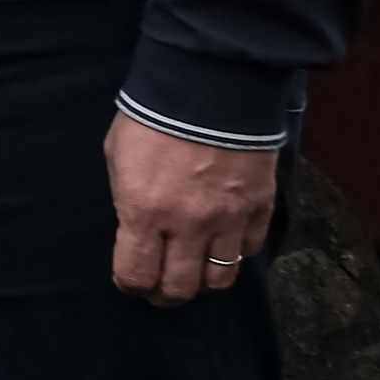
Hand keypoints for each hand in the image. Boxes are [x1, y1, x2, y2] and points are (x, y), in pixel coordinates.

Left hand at [106, 113, 278, 303]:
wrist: (210, 85)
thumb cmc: (152, 117)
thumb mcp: (119, 159)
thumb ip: (128, 200)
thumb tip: (137, 230)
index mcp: (144, 212)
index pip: (136, 275)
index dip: (131, 285)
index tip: (131, 280)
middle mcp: (188, 225)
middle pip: (180, 288)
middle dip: (165, 294)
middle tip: (161, 286)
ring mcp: (229, 219)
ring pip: (220, 279)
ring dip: (203, 280)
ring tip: (194, 270)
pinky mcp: (259, 207)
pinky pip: (249, 250)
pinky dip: (235, 253)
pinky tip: (223, 242)